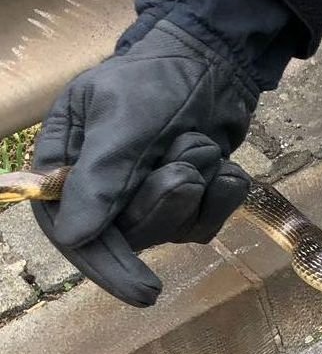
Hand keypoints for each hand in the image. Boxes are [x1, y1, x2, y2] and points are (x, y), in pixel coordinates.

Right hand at [31, 19, 256, 306]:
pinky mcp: (189, 203)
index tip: (144, 291)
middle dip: (166, 204)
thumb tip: (74, 237)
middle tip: (186, 166)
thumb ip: (101, 176)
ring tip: (198, 140)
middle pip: (130, 237)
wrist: (214, 62)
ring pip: (175, 230)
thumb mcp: (123, 118)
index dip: (107, 265)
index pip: (73, 234)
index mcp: (66, 166)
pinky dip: (223, 190)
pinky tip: (224, 161)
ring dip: (197, 183)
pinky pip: (209, 220)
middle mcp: (102, 191)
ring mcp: (148, 200)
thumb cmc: (156, 79)